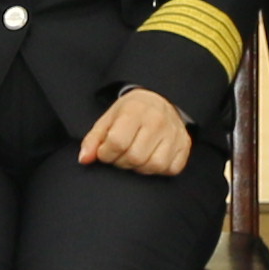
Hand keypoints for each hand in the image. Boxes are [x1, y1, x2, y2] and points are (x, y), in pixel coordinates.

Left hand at [77, 89, 193, 176]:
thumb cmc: (130, 112)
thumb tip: (84, 159)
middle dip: (122, 162)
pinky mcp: (185, 145)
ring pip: (154, 165)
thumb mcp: (108, 119)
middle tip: (120, 154)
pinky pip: (171, 169)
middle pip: (135, 157)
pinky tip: (151, 158)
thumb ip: (93, 140)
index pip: (117, 142)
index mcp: (135, 111)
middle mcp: (157, 121)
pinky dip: (159, 170)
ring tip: (135, 157)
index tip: (105, 151)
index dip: (106, 153)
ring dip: (140, 168)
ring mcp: (174, 133)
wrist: (160, 99)